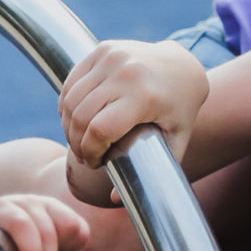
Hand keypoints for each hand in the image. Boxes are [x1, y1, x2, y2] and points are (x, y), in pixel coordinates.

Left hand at [0, 193, 86, 250]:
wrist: (1, 224)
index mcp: (0, 211)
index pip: (18, 222)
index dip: (29, 246)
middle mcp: (25, 203)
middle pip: (44, 230)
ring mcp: (47, 206)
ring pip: (66, 229)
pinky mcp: (65, 213)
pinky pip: (80, 231)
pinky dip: (74, 248)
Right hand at [61, 39, 206, 171]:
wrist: (182, 65)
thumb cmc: (179, 110)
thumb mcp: (175, 141)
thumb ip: (152, 172)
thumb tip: (115, 201)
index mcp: (145, 96)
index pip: (100, 129)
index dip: (90, 152)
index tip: (94, 163)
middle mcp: (126, 73)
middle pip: (81, 116)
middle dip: (76, 142)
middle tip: (84, 156)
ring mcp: (112, 57)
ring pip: (71, 99)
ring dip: (68, 125)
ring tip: (79, 140)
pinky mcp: (102, 49)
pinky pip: (72, 82)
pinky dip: (67, 104)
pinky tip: (76, 118)